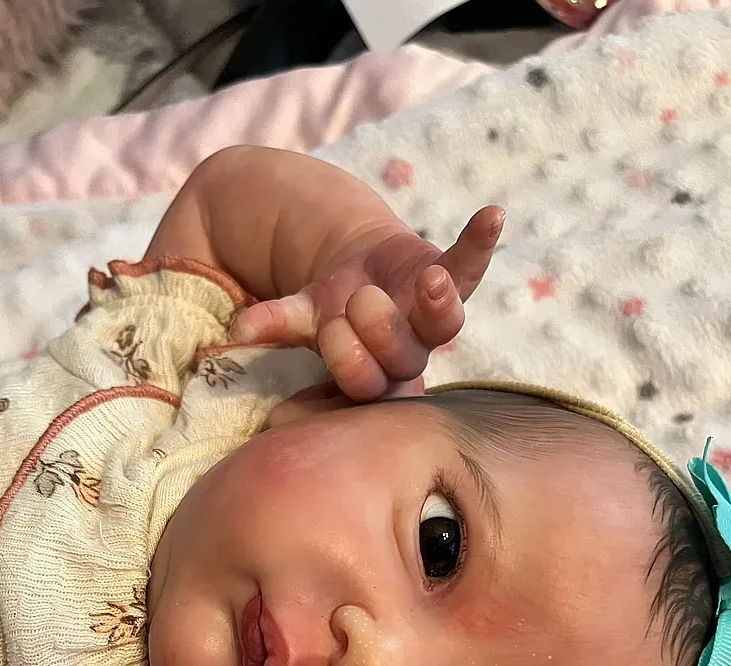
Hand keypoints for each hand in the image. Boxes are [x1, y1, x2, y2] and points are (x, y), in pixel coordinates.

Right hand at [228, 208, 502, 401]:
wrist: (359, 277)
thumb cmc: (326, 310)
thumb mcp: (299, 316)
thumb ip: (275, 323)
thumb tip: (238, 330)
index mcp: (370, 376)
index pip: (365, 385)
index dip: (350, 363)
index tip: (331, 332)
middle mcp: (407, 355)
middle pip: (403, 358)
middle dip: (379, 330)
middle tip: (360, 300)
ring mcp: (430, 318)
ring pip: (441, 322)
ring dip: (436, 303)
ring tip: (429, 280)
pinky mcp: (448, 279)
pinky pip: (469, 267)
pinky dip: (479, 242)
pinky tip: (492, 215)